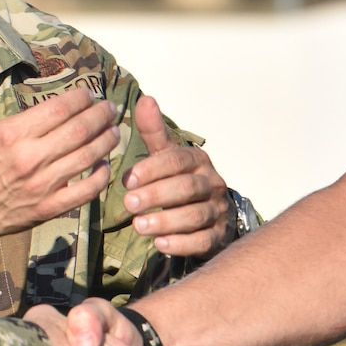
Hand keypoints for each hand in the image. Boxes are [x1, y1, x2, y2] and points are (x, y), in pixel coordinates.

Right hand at [0, 68, 121, 247]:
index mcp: (12, 135)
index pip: (58, 110)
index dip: (79, 99)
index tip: (88, 94)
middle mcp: (31, 158)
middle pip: (78, 130)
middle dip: (99, 115)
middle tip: (109, 108)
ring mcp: (43, 185)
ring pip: (87, 157)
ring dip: (106, 141)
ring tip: (114, 130)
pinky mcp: (50, 207)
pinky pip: (85, 191)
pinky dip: (101, 177)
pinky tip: (106, 164)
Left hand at [121, 95, 231, 256]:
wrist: (212, 213)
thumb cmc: (179, 179)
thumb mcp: (166, 155)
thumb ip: (154, 132)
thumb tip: (146, 100)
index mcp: (198, 160)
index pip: (176, 161)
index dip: (152, 169)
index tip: (127, 180)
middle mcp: (212, 183)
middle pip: (186, 188)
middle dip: (156, 195)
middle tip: (128, 204)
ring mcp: (218, 211)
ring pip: (194, 216)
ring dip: (165, 221)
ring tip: (138, 226)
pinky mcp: (218, 236)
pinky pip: (203, 241)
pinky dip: (181, 244)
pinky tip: (159, 245)